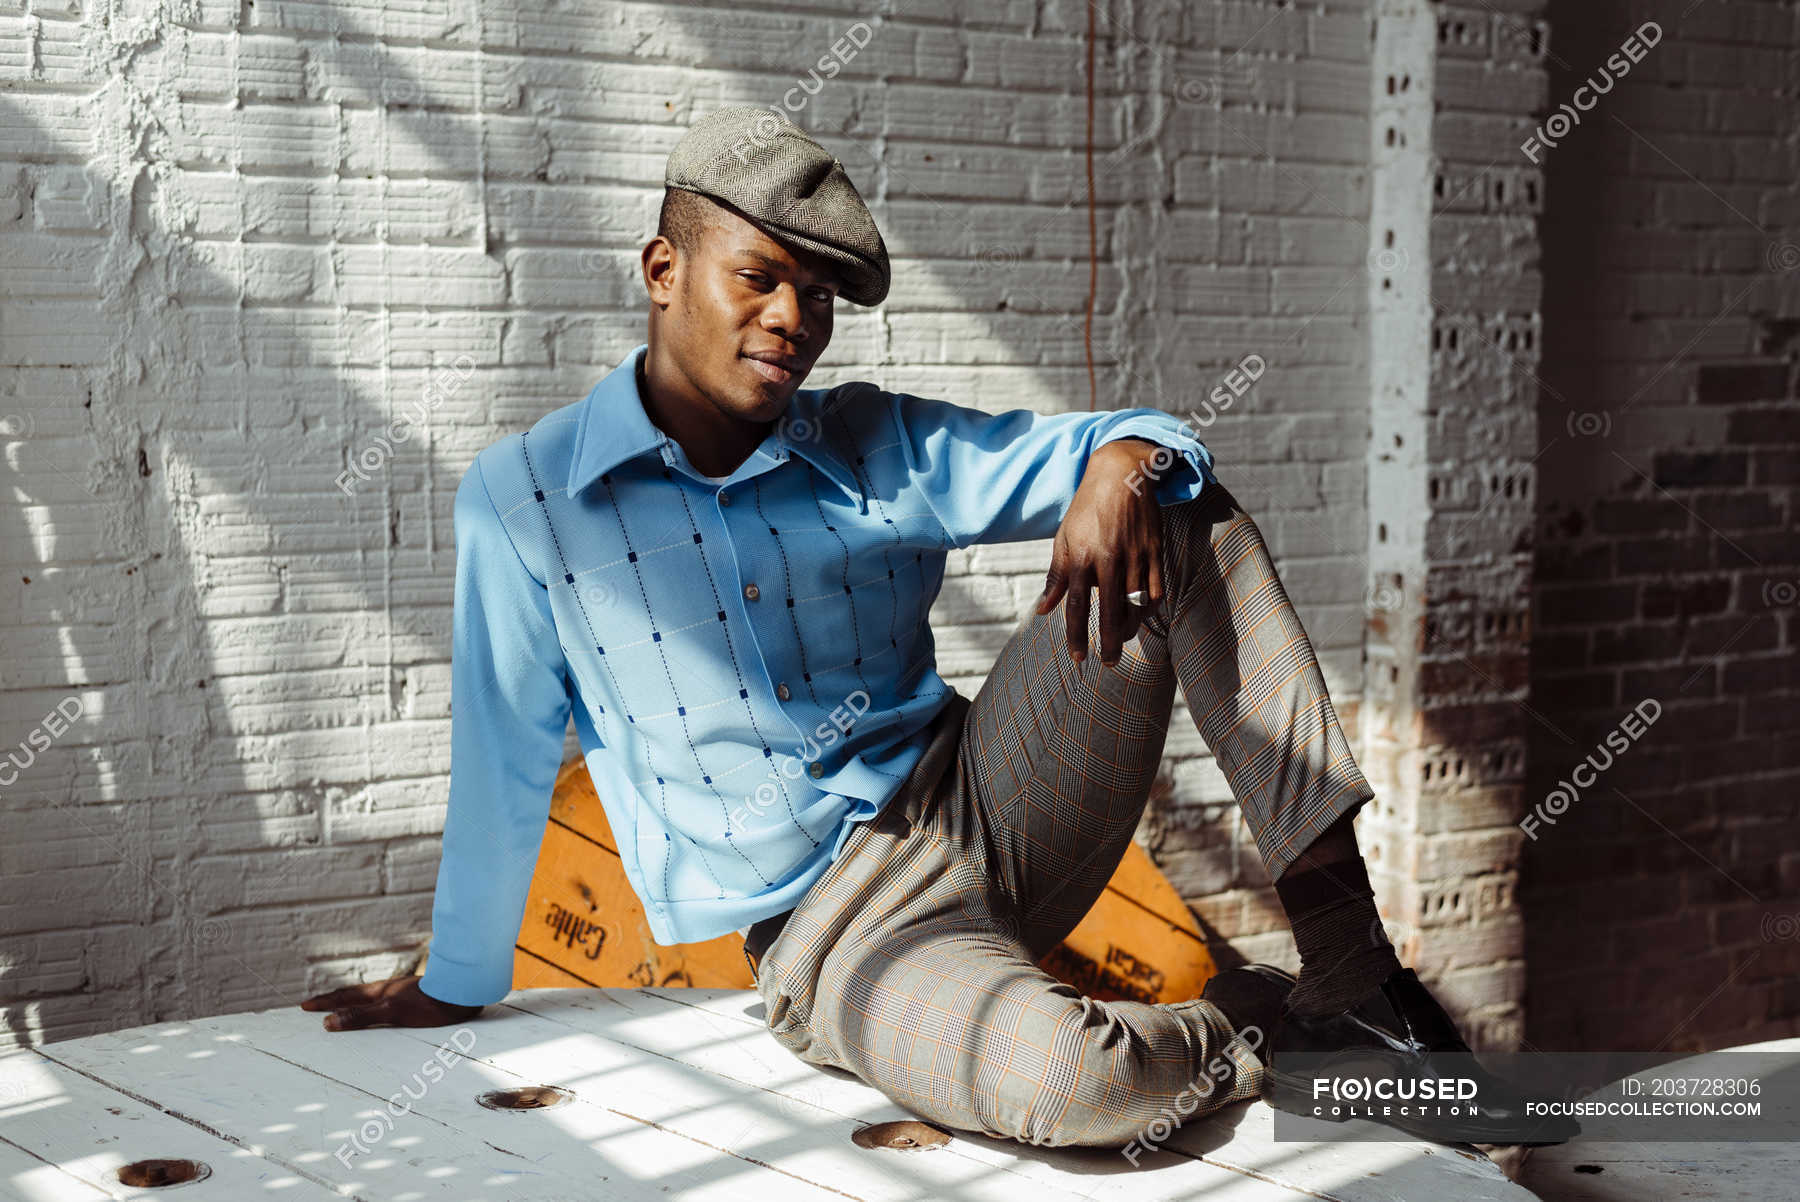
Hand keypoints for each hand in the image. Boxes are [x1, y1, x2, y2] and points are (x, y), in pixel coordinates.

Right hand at [299, 973, 484, 1031]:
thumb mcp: (391, 1013)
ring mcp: (401, 992)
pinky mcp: (416, 997)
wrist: (462, 991)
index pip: (344, 997)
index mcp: (378, 993)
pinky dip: (373, 1006)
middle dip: (334, 1000)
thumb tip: (328, 1022)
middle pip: (355, 994)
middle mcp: (387, 990)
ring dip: (353, 1002)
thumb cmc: (429, 1004)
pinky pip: (386, 1001)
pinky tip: (382, 1008)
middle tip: (317, 1003)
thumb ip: (361, 1017)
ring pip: (371, 997)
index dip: (324, 1002)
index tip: (304, 1005)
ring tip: (344, 1005)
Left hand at [1034, 439, 1164, 664]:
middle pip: (1110, 613)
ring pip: (1135, 605)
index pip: (1076, 607)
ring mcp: (1135, 557)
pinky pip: (1156, 590)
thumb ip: (1056, 577)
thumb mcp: (1064, 538)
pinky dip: (1150, 608)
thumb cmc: (1087, 509)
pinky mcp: (1156, 552)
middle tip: (1108, 663)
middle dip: (1109, 643)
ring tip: (1121, 639)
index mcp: (1081, 557)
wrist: (1122, 474)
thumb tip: (1044, 610)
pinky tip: (1141, 615)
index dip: (1076, 636)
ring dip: (1129, 627)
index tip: (1078, 659)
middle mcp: (1109, 560)